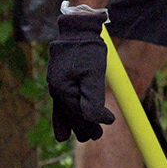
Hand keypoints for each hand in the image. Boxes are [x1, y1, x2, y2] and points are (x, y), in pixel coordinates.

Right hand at [49, 9, 115, 142]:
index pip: (80, 110)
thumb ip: (93, 97)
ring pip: (65, 110)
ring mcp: (56, 85)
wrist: (77, 29)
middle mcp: (55, 88)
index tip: (111, 122)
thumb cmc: (87, 49)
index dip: (95, 118)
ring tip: (84, 138)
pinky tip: (64, 129)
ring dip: (75, 123)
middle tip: (96, 137)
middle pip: (71, 113)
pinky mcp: (60, 80)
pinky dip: (64, 115)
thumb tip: (93, 119)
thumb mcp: (93, 73)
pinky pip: (61, 103)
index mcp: (61, 88)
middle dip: (84, 125)